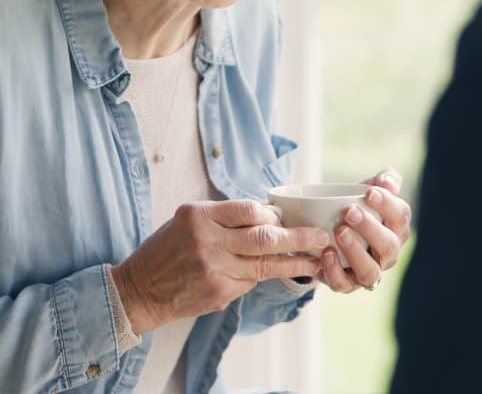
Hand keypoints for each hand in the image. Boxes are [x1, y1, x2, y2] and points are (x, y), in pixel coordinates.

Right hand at [111, 199, 328, 333]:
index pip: (248, 209)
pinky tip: (288, 271)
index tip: (288, 216)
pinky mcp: (219, 293)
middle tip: (321, 236)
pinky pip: (252, 280)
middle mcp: (208, 242)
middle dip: (298, 237)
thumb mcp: (190, 219)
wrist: (139, 290)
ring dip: (295, 261)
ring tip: (318, 259)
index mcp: (200, 217)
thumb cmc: (168, 248)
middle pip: (264, 238)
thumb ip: (226, 216)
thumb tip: (269, 214)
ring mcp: (215, 270)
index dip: (272, 214)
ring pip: (264, 264)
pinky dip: (269, 273)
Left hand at [320, 168, 411, 292]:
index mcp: (397, 227)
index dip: (387, 204)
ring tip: (339, 231)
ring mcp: (369, 270)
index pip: (401, 216)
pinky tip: (326, 252)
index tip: (369, 192)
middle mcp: (388, 253)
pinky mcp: (348, 284)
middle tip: (349, 211)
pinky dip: (334, 270)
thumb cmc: (358, 205)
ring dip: (354, 251)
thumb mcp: (370, 187)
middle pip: (388, 246)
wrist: (330, 227)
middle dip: (369, 228)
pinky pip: (343, 284)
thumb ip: (385, 179)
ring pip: (370, 271)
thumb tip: (387, 182)